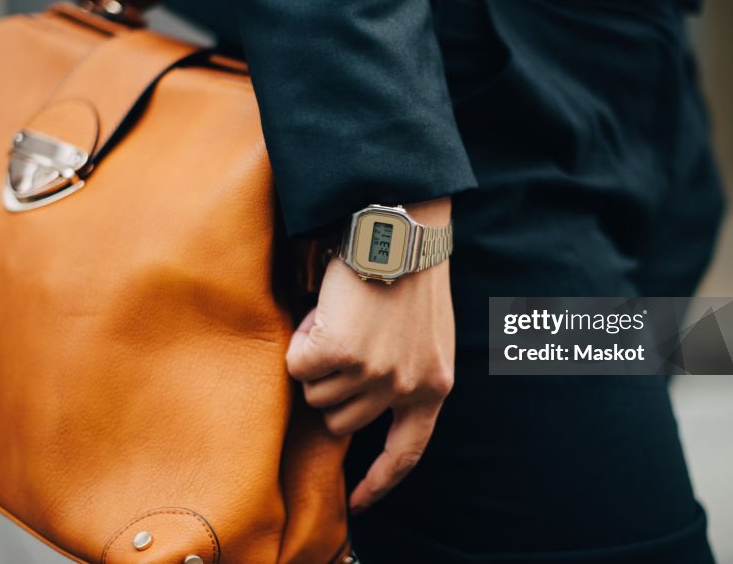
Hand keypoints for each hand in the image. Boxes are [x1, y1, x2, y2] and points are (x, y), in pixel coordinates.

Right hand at [286, 198, 454, 513]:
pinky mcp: (339, 352)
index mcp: (434, 386)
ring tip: (341, 319)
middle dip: (332, 386)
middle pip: (341, 421)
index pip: (406, 452)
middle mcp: (404, 387)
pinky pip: (298, 365)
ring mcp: (371, 373)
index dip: (381, 481)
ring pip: (316, 394)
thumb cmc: (410, 275)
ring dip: (317, 359)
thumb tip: (365, 406)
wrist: (400, 231)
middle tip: (345, 339)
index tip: (361, 502)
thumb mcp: (428, 336)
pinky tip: (325, 313)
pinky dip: (302, 340)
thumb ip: (408, 375)